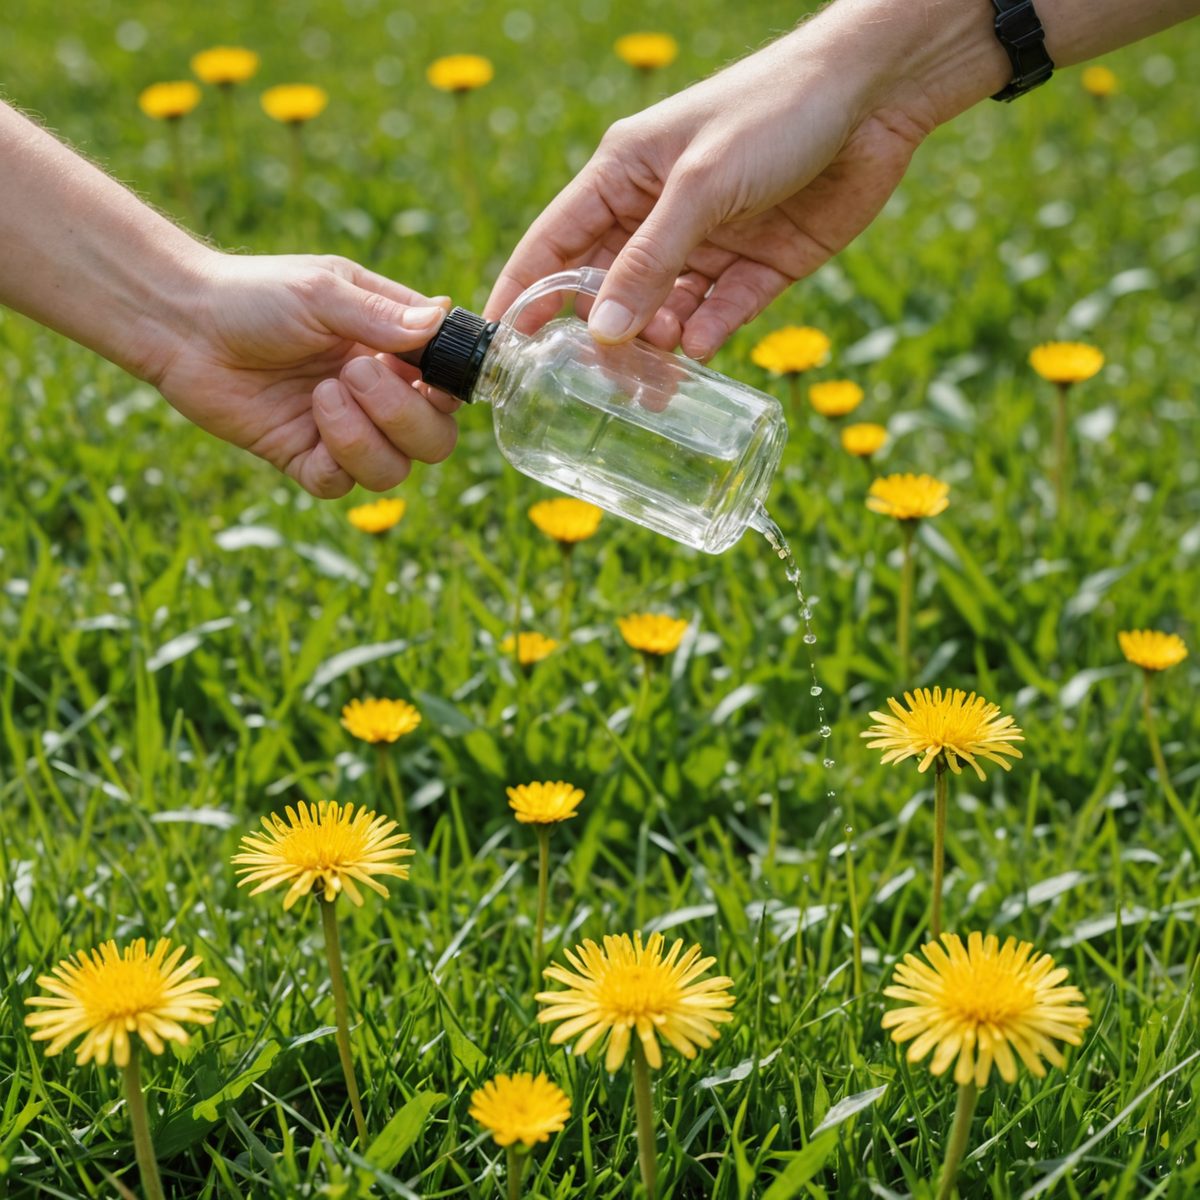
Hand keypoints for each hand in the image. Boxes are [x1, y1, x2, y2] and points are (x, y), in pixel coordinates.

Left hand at [151, 251, 458, 497]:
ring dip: (366, 437)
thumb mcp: (322, 291)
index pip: (451, 386)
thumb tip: (440, 323)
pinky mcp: (304, 458)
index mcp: (393, 348)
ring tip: (323, 394)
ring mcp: (343, 432)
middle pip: (435, 440)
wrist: (182, 322)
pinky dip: (336, 457)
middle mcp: (377, 396)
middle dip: (407, 418)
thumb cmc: (254, 294)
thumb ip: (383, 315)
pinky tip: (309, 415)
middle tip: (357, 374)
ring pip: (395, 471)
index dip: (449, 391)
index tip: (426, 376)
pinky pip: (342, 484)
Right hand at [486, 1, 1008, 359]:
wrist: (879, 97)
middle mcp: (659, 214)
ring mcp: (709, 243)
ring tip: (655, 387)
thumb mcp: (699, 186)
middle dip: (602, 338)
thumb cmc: (774, 113)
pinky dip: (707, 336)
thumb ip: (649, 261)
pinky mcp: (758, 267)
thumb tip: (601, 331)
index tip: (501, 347)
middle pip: (609, 290)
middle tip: (601, 385)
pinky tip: (700, 353)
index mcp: (624, 176)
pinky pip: (719, 314)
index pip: (554, 242)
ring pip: (664, 313)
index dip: (524, 293)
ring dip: (657, 349)